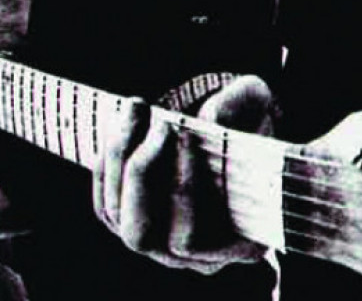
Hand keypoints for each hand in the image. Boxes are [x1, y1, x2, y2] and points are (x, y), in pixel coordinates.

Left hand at [93, 75, 273, 273]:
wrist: (231, 129)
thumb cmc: (251, 123)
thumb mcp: (256, 103)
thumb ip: (240, 106)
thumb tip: (210, 118)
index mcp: (238, 243)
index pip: (193, 239)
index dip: (182, 191)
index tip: (188, 133)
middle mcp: (195, 258)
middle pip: (144, 236)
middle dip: (143, 174)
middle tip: (159, 123)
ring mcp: (160, 246)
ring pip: (120, 219)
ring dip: (122, 159)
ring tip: (137, 109)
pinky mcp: (133, 225)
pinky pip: (105, 207)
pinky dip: (108, 165)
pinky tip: (124, 124)